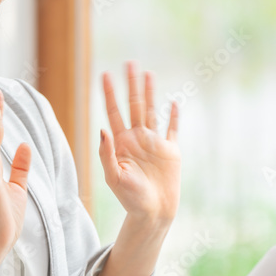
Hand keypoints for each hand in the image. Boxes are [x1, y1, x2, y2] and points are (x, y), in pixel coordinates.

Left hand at [99, 61, 180, 225]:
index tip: (104, 75)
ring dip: (149, 92)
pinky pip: (172, 129)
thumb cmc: (130, 198)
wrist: (153, 213)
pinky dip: (173, 116)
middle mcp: (137, 139)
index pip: (113, 112)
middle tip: (129, 63)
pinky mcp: (171, 151)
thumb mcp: (114, 177)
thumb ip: (107, 153)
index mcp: (121, 143)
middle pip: (133, 105)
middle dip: (130, 84)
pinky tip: (173, 102)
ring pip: (151, 111)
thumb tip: (102, 128)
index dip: (109, 93)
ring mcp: (154, 143)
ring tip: (148, 73)